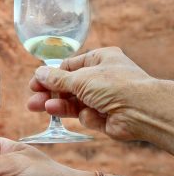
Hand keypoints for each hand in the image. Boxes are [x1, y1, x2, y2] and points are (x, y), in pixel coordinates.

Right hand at [27, 47, 173, 151]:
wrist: (142, 111)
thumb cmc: (115, 85)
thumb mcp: (80, 78)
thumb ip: (57, 78)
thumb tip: (38, 73)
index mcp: (99, 60)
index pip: (68, 67)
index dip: (50, 76)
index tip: (35, 84)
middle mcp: (101, 78)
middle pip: (68, 87)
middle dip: (50, 94)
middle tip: (33, 101)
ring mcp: (103, 97)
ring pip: (74, 102)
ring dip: (59, 105)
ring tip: (43, 108)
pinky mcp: (105, 116)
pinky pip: (87, 115)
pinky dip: (86, 116)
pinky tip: (91, 115)